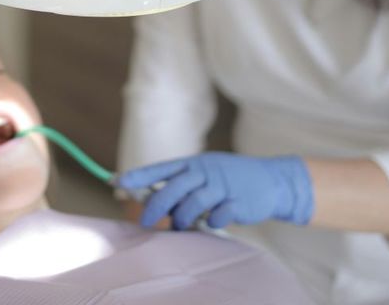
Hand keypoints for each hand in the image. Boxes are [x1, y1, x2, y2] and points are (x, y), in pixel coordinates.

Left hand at [115, 152, 312, 230]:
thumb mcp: (205, 173)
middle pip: (172, 190)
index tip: (117, 183)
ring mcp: (221, 186)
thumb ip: (182, 186)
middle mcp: (204, 172)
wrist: (272, 180)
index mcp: (193, 164)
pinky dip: (211, 222)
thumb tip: (155, 203)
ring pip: (191, 206)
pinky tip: (213, 221)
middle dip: (156, 208)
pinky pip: (216, 216)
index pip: (160, 169)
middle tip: (146, 222)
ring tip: (183, 225)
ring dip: (183, 219)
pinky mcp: (237, 202)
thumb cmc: (230, 179)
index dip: (138, 176)